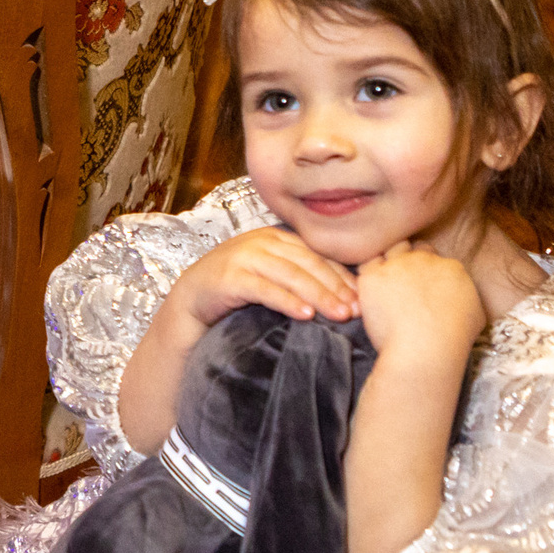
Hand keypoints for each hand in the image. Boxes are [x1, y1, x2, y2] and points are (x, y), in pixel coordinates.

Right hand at [169, 226, 360, 340]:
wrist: (190, 302)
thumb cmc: (235, 293)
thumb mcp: (270, 276)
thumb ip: (298, 274)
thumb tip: (344, 294)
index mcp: (277, 237)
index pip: (318, 254)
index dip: (343, 276)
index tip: (363, 300)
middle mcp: (262, 241)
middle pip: (308, 263)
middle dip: (336, 287)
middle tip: (356, 311)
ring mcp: (243, 257)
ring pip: (290, 274)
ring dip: (318, 295)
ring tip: (338, 315)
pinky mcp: (228, 277)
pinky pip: (263, 288)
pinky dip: (286, 301)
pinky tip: (305, 315)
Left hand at [352, 241, 484, 369]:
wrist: (426, 347)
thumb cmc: (453, 339)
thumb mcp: (475, 317)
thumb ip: (466, 300)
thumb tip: (462, 303)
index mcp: (450, 267)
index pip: (433, 255)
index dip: (424, 268)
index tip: (419, 283)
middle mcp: (423, 259)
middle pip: (411, 248)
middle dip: (406, 260)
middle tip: (401, 283)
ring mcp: (397, 265)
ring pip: (388, 252)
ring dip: (387, 265)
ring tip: (384, 287)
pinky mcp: (373, 276)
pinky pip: (366, 267)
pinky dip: (368, 279)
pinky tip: (371, 295)